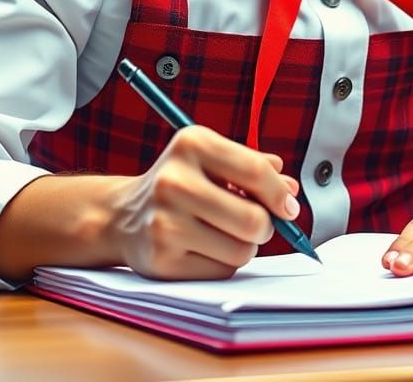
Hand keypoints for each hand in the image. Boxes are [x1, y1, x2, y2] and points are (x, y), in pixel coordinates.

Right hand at [111, 125, 299, 279]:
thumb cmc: (178, 183)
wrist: (122, 215)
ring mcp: (165, 221)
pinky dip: (222, 262)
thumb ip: (252, 167)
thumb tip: (290, 189)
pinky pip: (221, 270)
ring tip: (224, 232)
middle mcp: (175, 180)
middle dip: (265, 226)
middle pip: (253, 219)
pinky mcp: (162, 259)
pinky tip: (202, 247)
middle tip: (258, 223)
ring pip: (241, 249)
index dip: (280, 193)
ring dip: (244, 245)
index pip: (255, 171)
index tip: (289, 206)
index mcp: (192, 143)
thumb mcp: (211, 159)